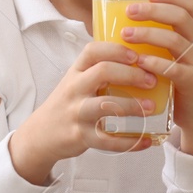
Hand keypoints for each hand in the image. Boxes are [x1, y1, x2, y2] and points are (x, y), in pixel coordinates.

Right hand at [8, 41, 157, 184]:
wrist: (41, 134)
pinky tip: (145, 140)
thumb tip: (141, 59)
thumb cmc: (68, 103)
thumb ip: (99, 69)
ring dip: (132, 105)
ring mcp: (77, 113)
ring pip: (105, 105)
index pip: (93, 51)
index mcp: (76, 72)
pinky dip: (129, 142)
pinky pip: (107, 141)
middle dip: (131, 74)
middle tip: (151, 80)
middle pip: (103, 72)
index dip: (116, 50)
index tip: (137, 55)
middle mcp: (75, 89)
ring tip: (151, 107)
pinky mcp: (81, 136)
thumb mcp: (77, 80)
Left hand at [118, 0, 192, 156]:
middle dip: (154, 11)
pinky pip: (175, 69)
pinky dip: (156, 63)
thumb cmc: (179, 80)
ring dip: (148, 35)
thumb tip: (120, 22)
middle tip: (130, 11)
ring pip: (175, 41)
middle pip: (180, 17)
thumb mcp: (173, 54)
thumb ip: (157, 39)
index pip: (189, 4)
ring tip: (126, 35)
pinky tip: (139, 62)